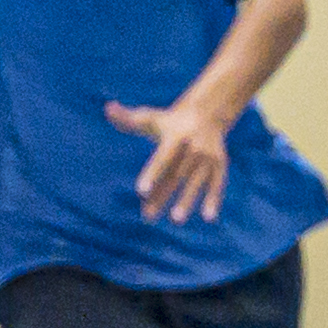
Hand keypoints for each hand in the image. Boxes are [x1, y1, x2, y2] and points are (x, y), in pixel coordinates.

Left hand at [107, 97, 233, 221]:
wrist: (208, 113)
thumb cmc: (170, 121)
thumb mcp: (150, 118)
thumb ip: (128, 118)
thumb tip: (108, 108)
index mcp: (175, 137)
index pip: (162, 159)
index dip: (152, 175)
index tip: (140, 192)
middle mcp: (193, 147)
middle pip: (175, 176)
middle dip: (162, 196)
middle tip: (148, 217)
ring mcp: (208, 157)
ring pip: (195, 183)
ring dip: (186, 201)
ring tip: (175, 219)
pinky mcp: (220, 165)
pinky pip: (217, 184)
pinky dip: (213, 200)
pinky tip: (208, 218)